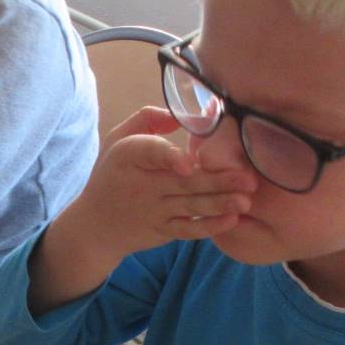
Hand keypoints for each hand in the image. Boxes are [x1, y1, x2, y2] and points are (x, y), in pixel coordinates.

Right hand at [28, 107, 255, 311]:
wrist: (96, 225)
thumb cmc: (113, 173)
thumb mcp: (117, 139)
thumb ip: (147, 118)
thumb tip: (183, 114)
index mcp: (128, 156)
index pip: (148, 153)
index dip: (169, 158)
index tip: (189, 164)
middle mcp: (141, 185)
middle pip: (182, 182)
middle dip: (217, 181)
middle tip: (248, 178)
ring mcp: (153, 210)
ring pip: (190, 206)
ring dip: (221, 203)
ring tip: (246, 198)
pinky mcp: (162, 230)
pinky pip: (188, 230)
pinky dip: (210, 226)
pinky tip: (232, 219)